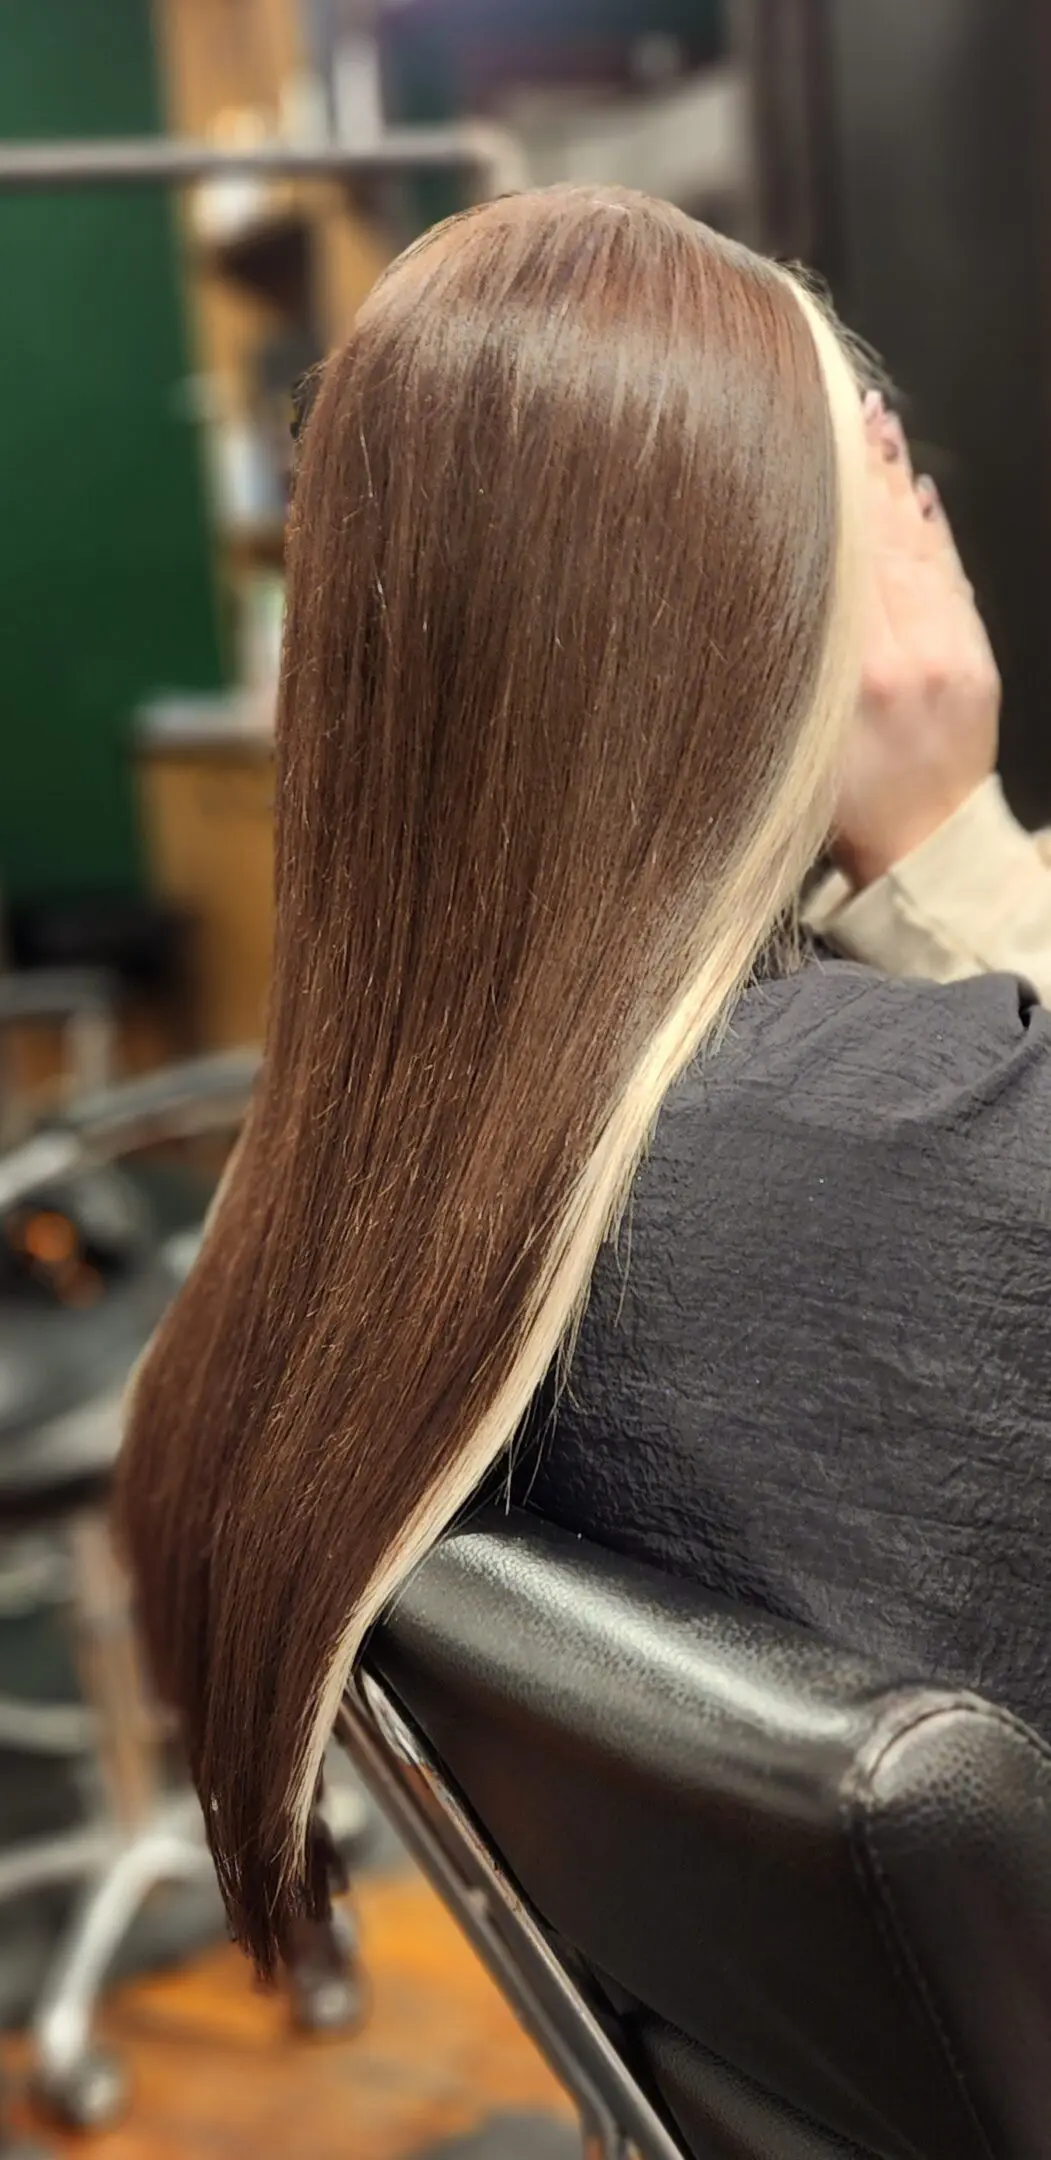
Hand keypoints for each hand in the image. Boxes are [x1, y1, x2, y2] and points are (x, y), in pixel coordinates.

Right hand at [832, 394, 1000, 889]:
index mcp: (854, 679)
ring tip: (877, 425)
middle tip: (842, 404)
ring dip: (896, 484)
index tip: (803, 440)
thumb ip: (792, 666)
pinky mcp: (977, 658)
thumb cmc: (848, 811)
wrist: (924, 852)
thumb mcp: (796, 748)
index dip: (823, 496)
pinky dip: (932, 529)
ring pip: (917, 549)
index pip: (838, 562)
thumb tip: (777, 583)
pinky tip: (917, 489)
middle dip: (861, 470)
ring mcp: (949, 651)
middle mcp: (905, 655)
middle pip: (878, 540)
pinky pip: (951, 576)